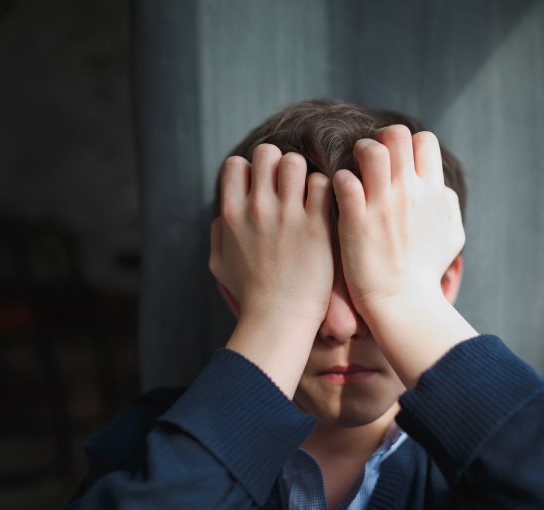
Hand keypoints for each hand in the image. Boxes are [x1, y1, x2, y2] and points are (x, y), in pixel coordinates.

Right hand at [210, 144, 333, 395]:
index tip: (263, 188)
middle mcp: (257, 209)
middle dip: (279, 164)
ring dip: (303, 174)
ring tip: (309, 194)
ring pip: (295, 162)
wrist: (279, 321)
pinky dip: (325, 190)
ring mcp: (287, 216)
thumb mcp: (218, 265)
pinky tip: (325, 208)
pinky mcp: (317, 226)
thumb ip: (218, 233)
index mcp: (230, 215)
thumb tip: (224, 213)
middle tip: (289, 187)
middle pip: (267, 154)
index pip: (237, 163)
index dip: (251, 170)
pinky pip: (322, 184)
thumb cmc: (250, 296)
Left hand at [332, 126, 464, 318]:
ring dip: (358, 155)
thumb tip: (441, 189)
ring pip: (370, 149)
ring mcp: (382, 203)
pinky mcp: (355, 218)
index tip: (397, 163)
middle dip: (381, 141)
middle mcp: (410, 191)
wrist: (403, 303)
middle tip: (371, 163)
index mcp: (434, 192)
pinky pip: (343, 179)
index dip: (408, 145)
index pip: (424, 139)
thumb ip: (450, 207)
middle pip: (396, 134)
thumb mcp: (453, 238)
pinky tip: (340, 197)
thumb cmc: (426, 273)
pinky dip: (339, 182)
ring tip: (355, 175)